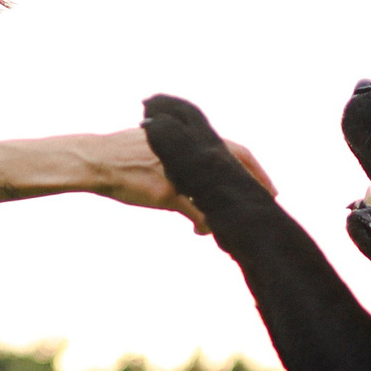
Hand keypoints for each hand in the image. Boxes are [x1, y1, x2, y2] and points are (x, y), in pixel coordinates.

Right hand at [88, 122, 274, 232]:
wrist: (98, 160)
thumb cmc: (123, 153)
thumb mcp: (158, 139)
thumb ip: (180, 148)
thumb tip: (192, 157)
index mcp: (189, 139)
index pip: (234, 148)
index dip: (254, 165)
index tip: (266, 180)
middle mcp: (189, 153)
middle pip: (237, 166)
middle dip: (258, 183)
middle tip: (272, 199)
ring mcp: (180, 173)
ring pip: (218, 194)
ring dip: (229, 210)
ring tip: (230, 223)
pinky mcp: (166, 193)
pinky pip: (197, 214)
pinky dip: (205, 225)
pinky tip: (200, 231)